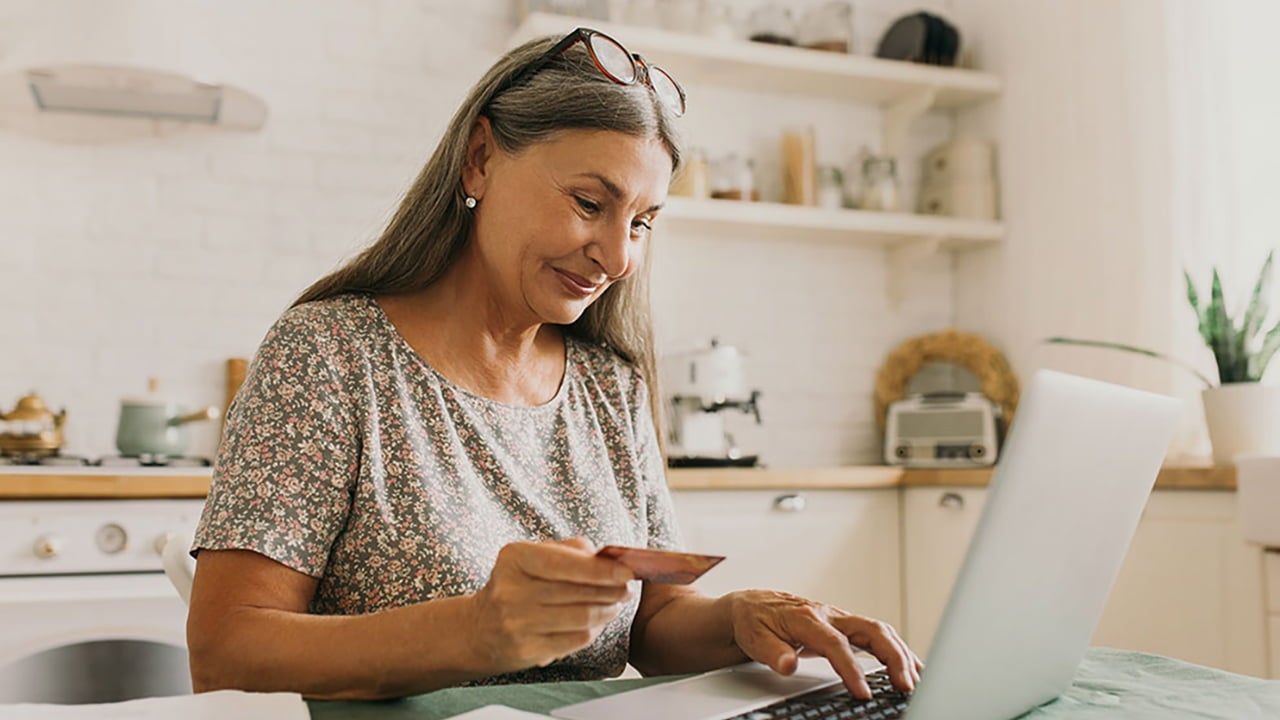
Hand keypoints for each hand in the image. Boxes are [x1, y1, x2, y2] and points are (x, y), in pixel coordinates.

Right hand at [466, 537, 634, 673]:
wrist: (478, 630)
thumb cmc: (516, 586)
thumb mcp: (532, 557)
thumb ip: (569, 550)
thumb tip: (607, 557)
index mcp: (514, 558)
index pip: (563, 563)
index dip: (600, 569)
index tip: (627, 571)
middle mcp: (510, 590)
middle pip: (577, 593)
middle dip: (611, 591)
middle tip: (627, 589)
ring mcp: (516, 623)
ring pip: (581, 618)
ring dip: (606, 611)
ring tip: (615, 605)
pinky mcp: (526, 650)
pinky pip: (575, 640)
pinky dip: (594, 630)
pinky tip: (597, 623)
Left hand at [726, 590, 922, 699]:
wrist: (752, 606)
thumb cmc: (755, 621)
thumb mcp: (754, 637)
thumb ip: (771, 652)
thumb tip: (787, 664)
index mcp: (808, 618)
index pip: (836, 644)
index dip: (852, 669)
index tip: (864, 693)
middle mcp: (830, 615)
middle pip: (872, 630)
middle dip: (894, 657)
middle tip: (906, 686)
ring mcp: (841, 619)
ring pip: (881, 631)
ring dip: (902, 655)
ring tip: (916, 682)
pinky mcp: (846, 627)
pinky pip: (878, 636)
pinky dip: (897, 651)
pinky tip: (911, 667)